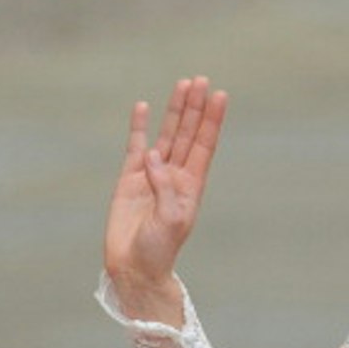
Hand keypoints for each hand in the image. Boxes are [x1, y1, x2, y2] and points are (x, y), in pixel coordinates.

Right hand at [103, 77, 227, 323]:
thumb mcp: (171, 221)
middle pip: (188, 133)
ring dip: (174, 111)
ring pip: (166, 135)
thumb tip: (155, 156)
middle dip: (195, 107)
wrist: (133, 267)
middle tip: (201, 80)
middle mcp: (175, 175)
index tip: (220, 95)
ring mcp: (152, 175)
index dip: (212, 120)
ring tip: (182, 85)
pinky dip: (140, 127)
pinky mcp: (129, 178)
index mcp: (192, 185)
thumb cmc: (159, 249)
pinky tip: (144, 107)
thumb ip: (165, 188)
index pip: (205, 145)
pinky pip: (135, 146)